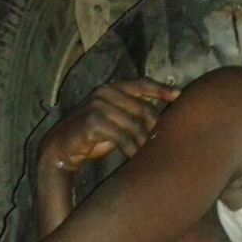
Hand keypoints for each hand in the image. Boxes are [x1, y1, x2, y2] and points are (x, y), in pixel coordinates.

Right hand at [40, 78, 179, 171]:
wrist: (61, 146)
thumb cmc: (92, 134)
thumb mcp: (114, 119)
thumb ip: (132, 112)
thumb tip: (160, 118)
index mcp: (112, 87)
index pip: (141, 83)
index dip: (161, 89)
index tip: (179, 96)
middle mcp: (105, 92)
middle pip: (144, 109)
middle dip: (153, 128)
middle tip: (158, 143)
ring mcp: (98, 105)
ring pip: (135, 125)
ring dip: (142, 142)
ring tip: (146, 154)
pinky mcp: (93, 121)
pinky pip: (122, 137)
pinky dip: (130, 149)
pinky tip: (132, 157)